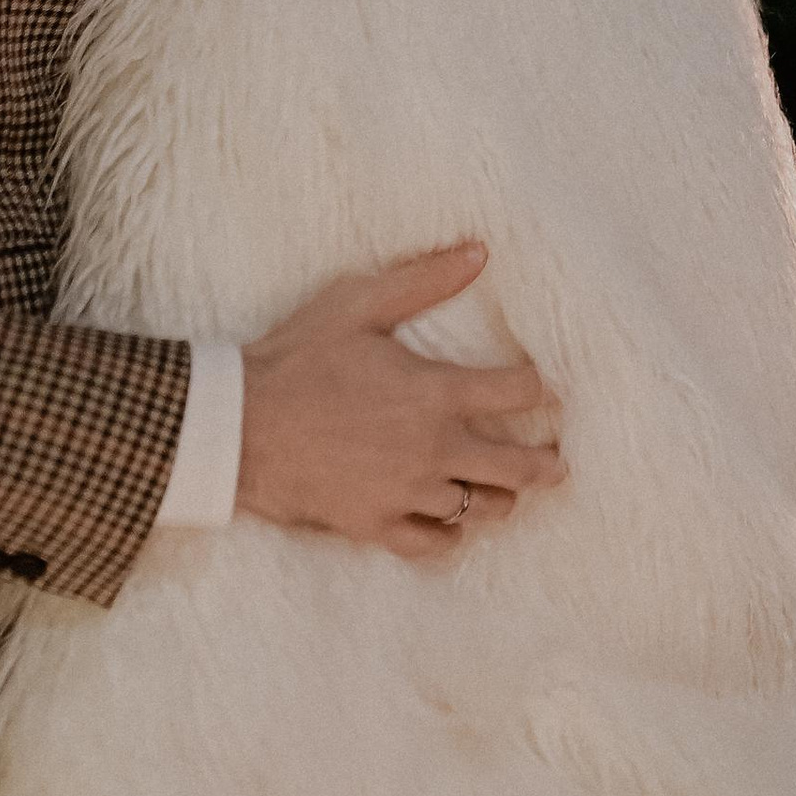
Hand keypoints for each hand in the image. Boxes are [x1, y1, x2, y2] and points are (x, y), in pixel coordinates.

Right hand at [238, 240, 560, 557]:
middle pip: (519, 466)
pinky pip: (433, 544)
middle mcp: (434, 448)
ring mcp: (407, 492)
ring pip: (483, 509)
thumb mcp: (358, 304)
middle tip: (558, 461)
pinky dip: (451, 537)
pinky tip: (454, 524)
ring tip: (510, 491)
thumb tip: (480, 252)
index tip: (549, 390)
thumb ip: (424, 280)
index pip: (520, 392)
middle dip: (548, 463)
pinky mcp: (376, 524)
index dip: (543, 388)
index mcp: (436, 392)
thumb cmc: (296, 359)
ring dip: (503, 498)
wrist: (237, 425)